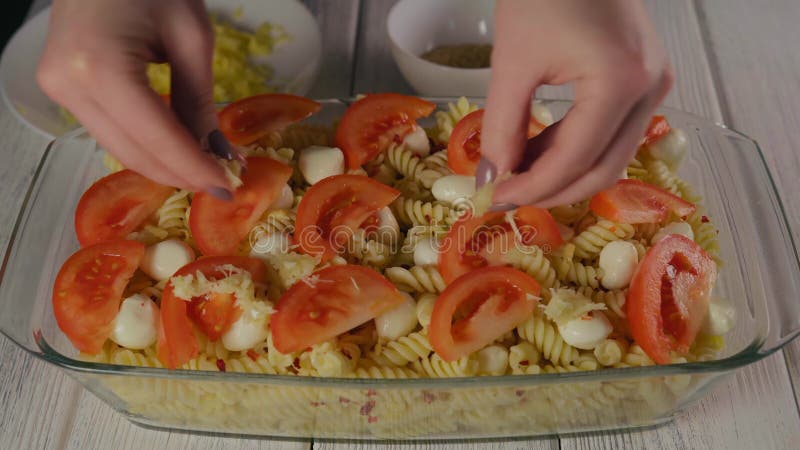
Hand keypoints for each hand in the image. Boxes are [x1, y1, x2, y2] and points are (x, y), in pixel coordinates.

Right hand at [37, 0, 233, 197]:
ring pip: (120, 149)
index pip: (156, 138)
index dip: (194, 168)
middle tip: (225, 182)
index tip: (229, 188)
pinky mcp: (60, 89)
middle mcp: (69, 85)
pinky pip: (110, 131)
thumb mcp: (191, 38)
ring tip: (207, 166)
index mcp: (100, 67)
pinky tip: (179, 147)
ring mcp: (59, 89)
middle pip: (134, 153)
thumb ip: (200, 102)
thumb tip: (219, 154)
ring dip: (165, 164)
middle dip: (182, 173)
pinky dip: (146, 144)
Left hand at [481, 0, 671, 207]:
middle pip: (604, 169)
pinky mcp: (644, 79)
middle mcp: (649, 90)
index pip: (576, 160)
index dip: (533, 188)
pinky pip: (613, 132)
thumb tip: (492, 177)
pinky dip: (576, 148)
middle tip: (507, 196)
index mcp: (621, 83)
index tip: (496, 199)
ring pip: (611, 155)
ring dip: (563, 172)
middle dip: (552, 190)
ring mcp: (653, 84)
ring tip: (516, 172)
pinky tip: (539, 150)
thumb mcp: (513, 61)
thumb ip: (502, 126)